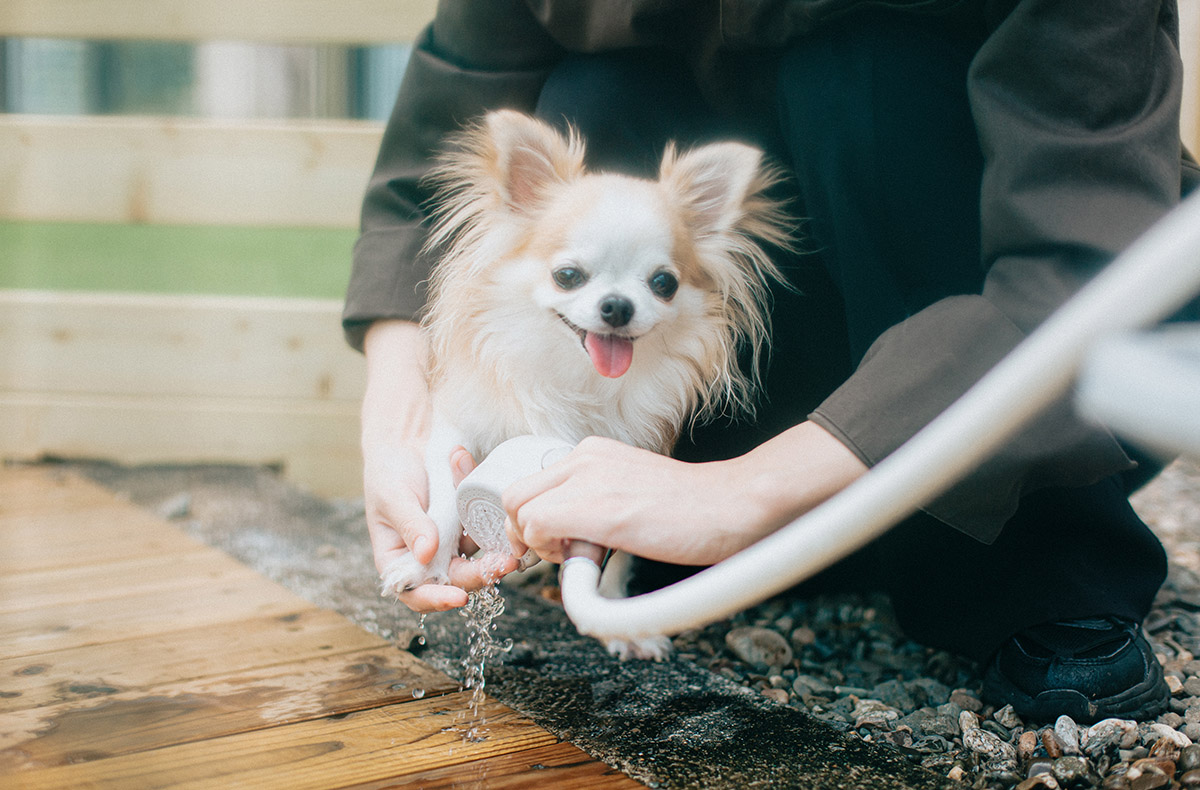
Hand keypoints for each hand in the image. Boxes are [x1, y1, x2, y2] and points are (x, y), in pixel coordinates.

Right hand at [360, 321, 519, 612]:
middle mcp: (426, 556)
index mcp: (398, 559)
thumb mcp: (393, 497)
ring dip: (494, 552)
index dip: (436, 600)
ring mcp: (450, 540)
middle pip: (455, 579)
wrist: (407, 438)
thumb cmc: (388, 470)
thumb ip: (411, 525)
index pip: (415, 593)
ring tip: (510, 540)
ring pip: (477, 556)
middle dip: (480, 574)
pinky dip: (488, 513)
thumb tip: (427, 554)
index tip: (459, 597)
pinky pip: (484, 526)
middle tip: (503, 563)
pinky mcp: (469, 522)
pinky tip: (480, 488)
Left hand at [502, 437, 768, 565]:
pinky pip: (535, 527)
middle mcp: (584, 457)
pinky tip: (586, 558)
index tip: (554, 543)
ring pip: (518, 510)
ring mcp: (586, 478)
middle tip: (559, 553)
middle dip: (525, 532)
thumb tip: (573, 537)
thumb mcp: (634, 493)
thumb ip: (600, 504)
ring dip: (537, 542)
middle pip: (515, 495)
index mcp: (594, 453)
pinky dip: (548, 551)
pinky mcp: (591, 506)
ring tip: (578, 555)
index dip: (533, 521)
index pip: (533, 484)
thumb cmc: (695, 510)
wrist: (731, 505)